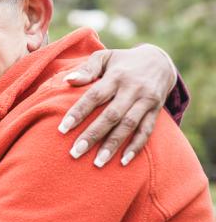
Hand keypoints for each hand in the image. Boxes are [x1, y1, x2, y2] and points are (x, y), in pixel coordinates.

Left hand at [58, 44, 176, 166]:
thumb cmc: (121, 61)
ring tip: (97, 163)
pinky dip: (136, 147)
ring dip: (113, 145)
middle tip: (75, 153)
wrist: (159, 61)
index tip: (62, 129)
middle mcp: (132, 89)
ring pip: (129, 126)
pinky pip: (147, 131)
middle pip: (111, 115)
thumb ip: (87, 69)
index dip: (79, 112)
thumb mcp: (104, 57)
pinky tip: (123, 161)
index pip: (94, 96)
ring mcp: (146, 100)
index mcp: (116, 75)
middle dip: (93, 135)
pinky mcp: (156, 111)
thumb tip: (67, 80)